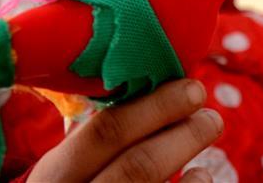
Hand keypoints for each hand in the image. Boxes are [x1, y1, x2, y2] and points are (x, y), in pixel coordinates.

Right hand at [29, 79, 222, 182]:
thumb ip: (90, 142)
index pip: (103, 133)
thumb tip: (147, 91)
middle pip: (137, 166)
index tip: (189, 88)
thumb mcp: (64, 172)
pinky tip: (199, 176)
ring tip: (207, 139)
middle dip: (182, 134)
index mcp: (51, 178)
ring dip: (188, 160)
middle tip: (211, 115)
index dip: (153, 106)